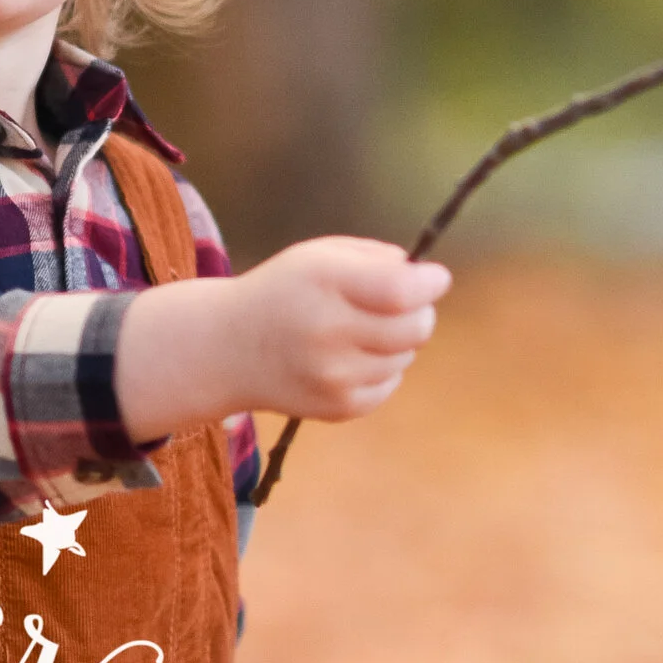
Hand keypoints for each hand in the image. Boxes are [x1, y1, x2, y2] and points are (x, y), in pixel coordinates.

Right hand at [116, 240, 449, 439]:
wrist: (227, 349)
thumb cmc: (284, 292)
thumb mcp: (319, 255)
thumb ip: (375, 258)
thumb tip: (423, 279)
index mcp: (324, 283)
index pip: (400, 291)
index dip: (430, 284)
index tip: (434, 278)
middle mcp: (327, 332)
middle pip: (415, 328)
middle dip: (420, 312)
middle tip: (401, 305)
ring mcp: (333, 376)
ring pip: (405, 357)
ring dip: (396, 343)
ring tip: (358, 332)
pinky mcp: (338, 408)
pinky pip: (389, 385)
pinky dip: (380, 370)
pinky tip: (348, 359)